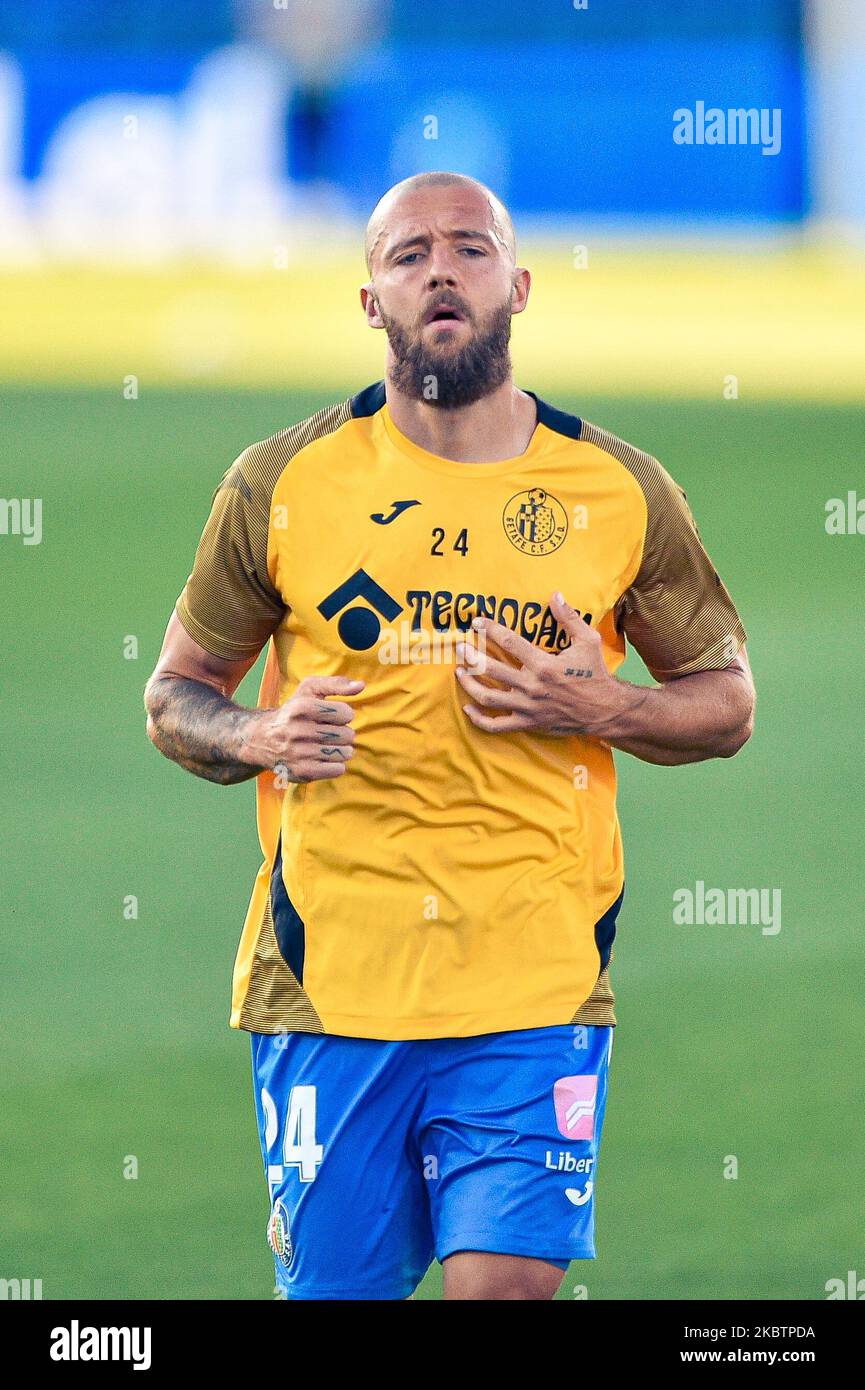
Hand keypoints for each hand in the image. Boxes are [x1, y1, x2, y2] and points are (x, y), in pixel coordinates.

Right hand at [246, 675, 363, 781]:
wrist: (263, 740)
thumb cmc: (294, 712)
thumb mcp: (309, 691)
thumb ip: (336, 684)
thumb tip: (361, 686)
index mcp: (300, 707)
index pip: (344, 713)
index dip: (344, 714)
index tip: (334, 716)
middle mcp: (297, 730)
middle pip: (346, 734)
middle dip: (344, 733)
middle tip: (330, 732)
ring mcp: (299, 753)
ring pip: (344, 753)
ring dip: (342, 749)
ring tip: (329, 745)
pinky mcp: (302, 771)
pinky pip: (337, 769)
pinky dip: (337, 764)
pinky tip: (325, 757)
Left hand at [455, 591, 621, 735]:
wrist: (605, 710)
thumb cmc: (596, 674)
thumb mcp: (588, 641)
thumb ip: (569, 618)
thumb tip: (555, 595)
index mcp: (543, 664)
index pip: (509, 642)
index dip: (490, 629)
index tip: (476, 622)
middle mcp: (532, 685)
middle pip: (490, 669)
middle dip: (471, 656)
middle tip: (460, 647)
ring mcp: (527, 707)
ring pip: (488, 696)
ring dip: (469, 684)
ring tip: (459, 672)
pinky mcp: (528, 723)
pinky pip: (497, 725)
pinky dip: (479, 719)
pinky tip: (468, 709)